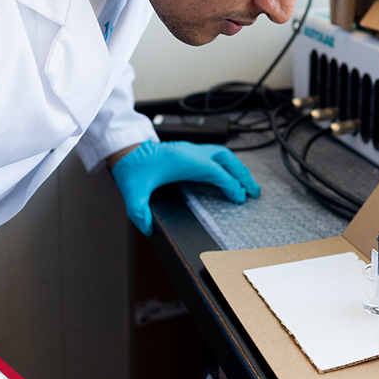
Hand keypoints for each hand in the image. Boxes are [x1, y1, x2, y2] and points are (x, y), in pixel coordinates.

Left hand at [110, 140, 260, 234]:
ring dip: (236, 167)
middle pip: (225, 159)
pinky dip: (226, 165)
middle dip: (242, 174)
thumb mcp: (133, 193)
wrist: (124, 151)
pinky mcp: (187, 151)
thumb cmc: (131, 169)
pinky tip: (228, 175)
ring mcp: (190, 150)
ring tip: (247, 183)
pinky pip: (214, 155)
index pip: (215, 172)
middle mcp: (190, 152)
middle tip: (254, 190)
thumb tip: (149, 228)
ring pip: (221, 154)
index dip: (231, 185)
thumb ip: (140, 212)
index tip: (241, 198)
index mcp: (183, 161)